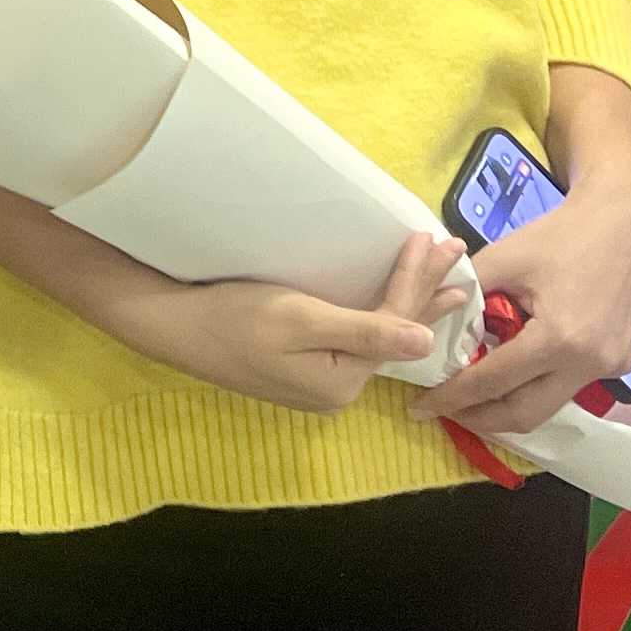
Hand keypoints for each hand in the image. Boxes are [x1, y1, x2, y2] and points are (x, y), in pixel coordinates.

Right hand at [160, 231, 469, 414]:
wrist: (174, 327)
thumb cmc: (235, 317)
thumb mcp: (302, 320)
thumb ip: (366, 331)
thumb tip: (426, 343)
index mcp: (342, 381)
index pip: (394, 325)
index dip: (417, 282)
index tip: (433, 239)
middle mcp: (337, 390)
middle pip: (392, 333)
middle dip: (424, 292)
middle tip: (455, 253)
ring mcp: (319, 383)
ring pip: (376, 337)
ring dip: (407, 303)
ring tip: (443, 284)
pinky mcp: (302, 370)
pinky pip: (356, 341)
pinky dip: (379, 316)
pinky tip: (392, 310)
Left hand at [413, 171, 630, 438]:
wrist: (623, 220)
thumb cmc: (561, 234)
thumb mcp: (503, 258)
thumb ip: (465, 295)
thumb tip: (432, 328)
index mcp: (558, 338)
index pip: (493, 381)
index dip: (452, 395)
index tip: (422, 404)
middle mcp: (589, 363)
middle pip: (525, 413)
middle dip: (480, 418)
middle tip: (445, 408)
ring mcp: (612, 367)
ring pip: (549, 404)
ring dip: (510, 402)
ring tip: (475, 390)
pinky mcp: (623, 363)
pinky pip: (572, 385)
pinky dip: (539, 383)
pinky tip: (518, 367)